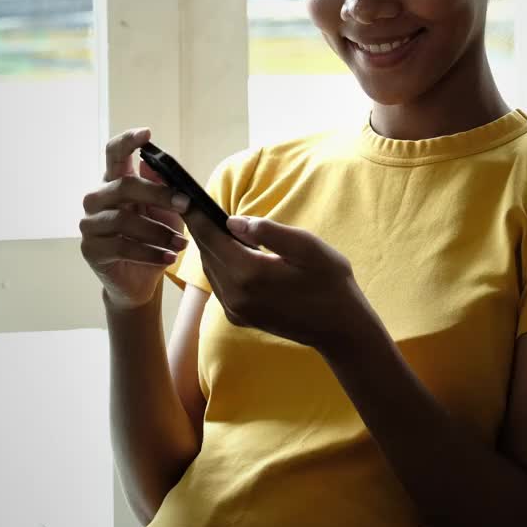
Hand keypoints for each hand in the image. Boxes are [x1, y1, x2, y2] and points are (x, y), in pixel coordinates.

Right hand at [79, 127, 189, 310]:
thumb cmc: (155, 237)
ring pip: (123, 219)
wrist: (141, 280)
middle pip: (124, 186)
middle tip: (187, 204)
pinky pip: (122, 246)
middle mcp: (97, 199)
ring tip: (182, 243)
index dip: (128, 141)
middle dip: (159, 194)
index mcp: (114, 181)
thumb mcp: (166, 211)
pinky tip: (170, 257)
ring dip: (158, 231)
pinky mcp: (91, 250)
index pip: (114, 153)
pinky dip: (151, 252)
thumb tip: (157, 165)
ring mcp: (90, 224)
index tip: (147, 133)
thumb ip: (163, 188)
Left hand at [184, 211, 363, 352]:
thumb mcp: (306, 246)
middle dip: (202, 229)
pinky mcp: (240, 318)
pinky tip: (233, 253)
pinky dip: (221, 265)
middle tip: (198, 206)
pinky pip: (220, 286)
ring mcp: (236, 310)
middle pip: (207, 254)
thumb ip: (267, 231)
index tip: (186, 197)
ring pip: (211, 270)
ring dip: (212, 247)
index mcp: (249, 273)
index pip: (211, 238)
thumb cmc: (330, 282)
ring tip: (215, 225)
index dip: (197, 216)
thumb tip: (232, 221)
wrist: (340, 328)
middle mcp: (235, 295)